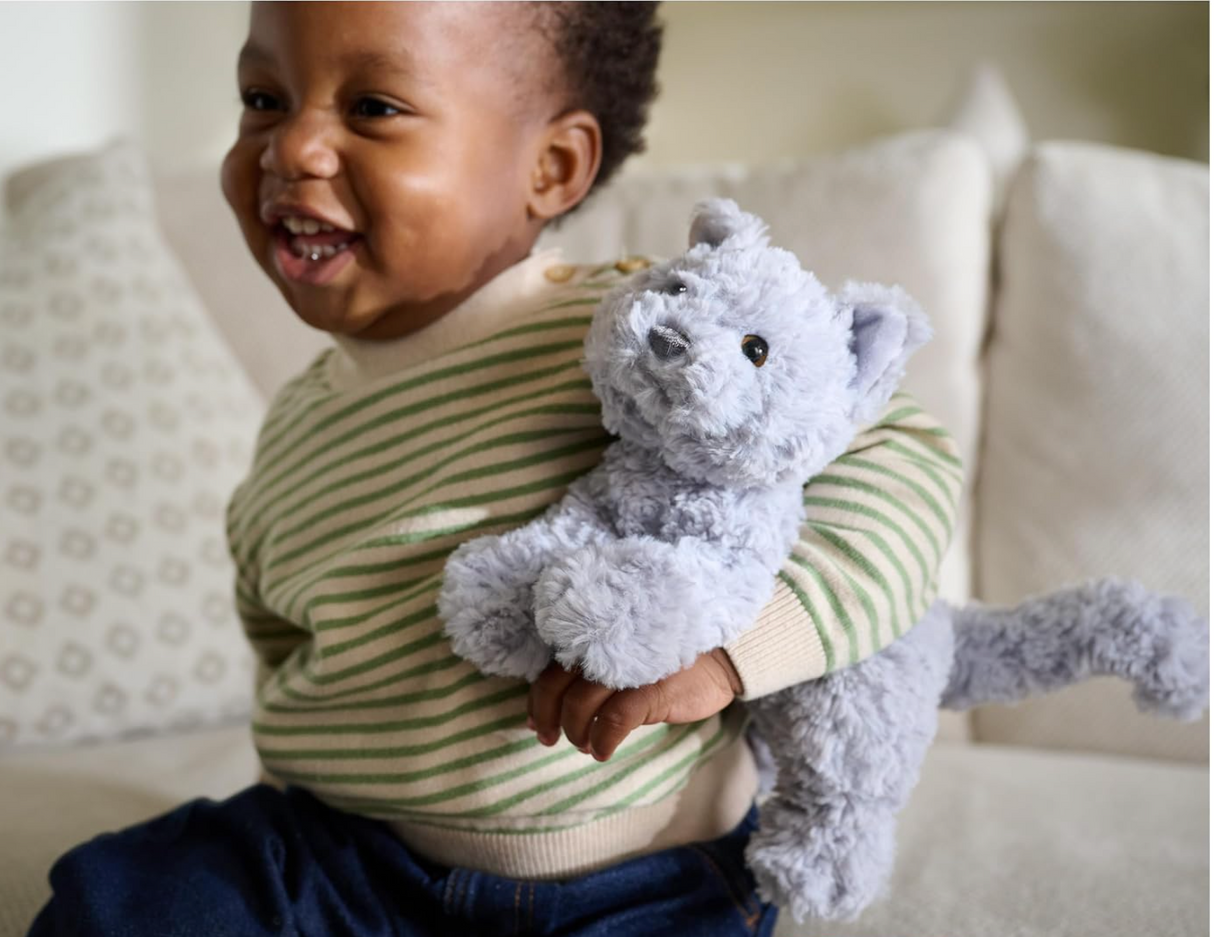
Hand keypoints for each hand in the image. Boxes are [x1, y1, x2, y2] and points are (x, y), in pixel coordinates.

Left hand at [525, 648, 743, 760]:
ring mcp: (628, 667)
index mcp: (596, 639)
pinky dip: (603, 741)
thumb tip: (556, 707)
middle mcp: (605, 647)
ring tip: (585, 745)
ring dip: (576, 732)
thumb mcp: (627, 660)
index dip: (538, 700)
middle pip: (556, 685)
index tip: (535, 722)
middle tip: (549, 739)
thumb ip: (596, 671)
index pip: (550, 668)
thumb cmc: (670, 660)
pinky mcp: (651, 687)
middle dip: (548, 718)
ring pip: (580, 704)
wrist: (722, 656)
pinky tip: (603, 752)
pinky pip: (614, 720)